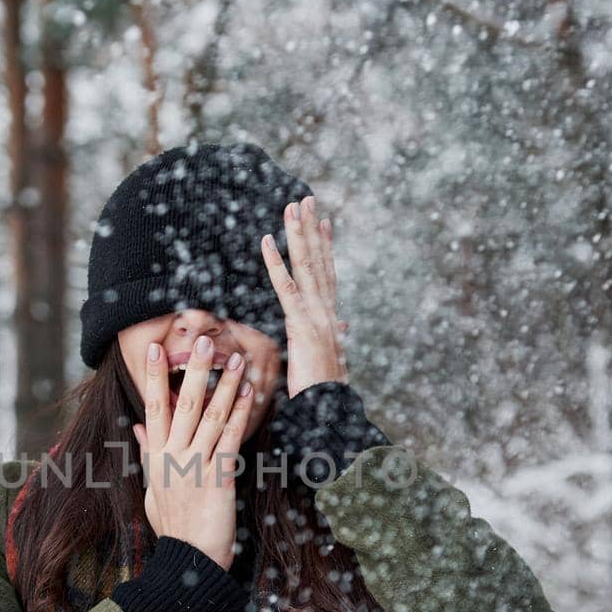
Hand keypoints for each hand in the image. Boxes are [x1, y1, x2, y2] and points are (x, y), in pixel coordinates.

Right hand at [131, 335, 254, 569]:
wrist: (190, 560)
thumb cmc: (173, 528)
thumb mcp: (152, 490)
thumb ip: (147, 455)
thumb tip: (137, 428)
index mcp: (156, 458)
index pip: (152, 408)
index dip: (154, 377)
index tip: (153, 348)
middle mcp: (172, 457)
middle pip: (182, 404)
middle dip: (193, 370)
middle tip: (203, 341)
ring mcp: (195, 466)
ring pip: (210, 416)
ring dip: (225, 385)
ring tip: (236, 359)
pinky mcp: (219, 477)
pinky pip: (231, 438)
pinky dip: (240, 413)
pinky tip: (250, 393)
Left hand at [261, 195, 351, 397]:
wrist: (329, 412)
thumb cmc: (326, 393)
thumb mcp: (332, 361)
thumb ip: (336, 339)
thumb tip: (344, 326)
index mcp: (331, 319)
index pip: (328, 276)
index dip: (325, 247)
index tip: (324, 222)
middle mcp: (327, 311)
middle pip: (319, 262)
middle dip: (312, 230)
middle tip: (306, 199)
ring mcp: (316, 316)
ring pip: (306, 267)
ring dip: (299, 235)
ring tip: (292, 207)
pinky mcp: (301, 325)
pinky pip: (285, 288)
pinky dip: (276, 263)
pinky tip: (267, 241)